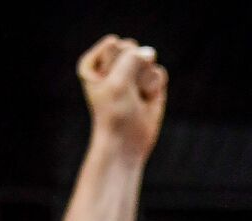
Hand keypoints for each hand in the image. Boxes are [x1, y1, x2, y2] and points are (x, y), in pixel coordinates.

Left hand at [78, 35, 168, 160]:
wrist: (125, 143)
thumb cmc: (115, 114)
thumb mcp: (118, 81)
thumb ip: (133, 58)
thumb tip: (151, 53)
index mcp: (93, 63)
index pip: (115, 45)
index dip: (116, 69)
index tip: (110, 90)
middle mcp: (112, 65)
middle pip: (132, 49)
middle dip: (132, 72)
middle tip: (124, 94)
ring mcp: (132, 73)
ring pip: (147, 60)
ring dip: (143, 82)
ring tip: (134, 100)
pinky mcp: (150, 84)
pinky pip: (159, 73)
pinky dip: (155, 88)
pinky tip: (146, 101)